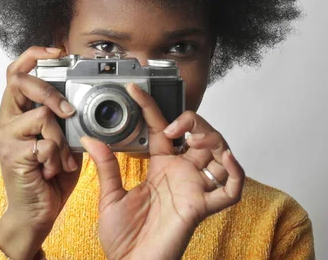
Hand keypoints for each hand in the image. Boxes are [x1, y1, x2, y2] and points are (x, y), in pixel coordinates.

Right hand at [0, 46, 81, 259]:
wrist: (35, 212)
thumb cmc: (48, 175)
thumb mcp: (61, 139)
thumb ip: (64, 119)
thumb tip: (80, 100)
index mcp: (16, 112)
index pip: (16, 72)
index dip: (34, 55)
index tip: (56, 50)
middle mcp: (5, 120)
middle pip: (21, 82)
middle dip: (50, 92)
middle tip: (68, 111)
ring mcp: (5, 137)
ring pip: (42, 115)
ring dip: (61, 139)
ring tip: (61, 159)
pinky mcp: (12, 154)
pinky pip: (46, 143)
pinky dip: (58, 158)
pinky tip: (53, 171)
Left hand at [81, 83, 244, 259]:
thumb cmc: (123, 237)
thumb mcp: (110, 195)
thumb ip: (106, 166)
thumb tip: (91, 139)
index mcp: (160, 167)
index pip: (161, 129)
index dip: (151, 108)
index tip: (135, 91)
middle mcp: (181, 174)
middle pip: (201, 136)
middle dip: (194, 122)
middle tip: (175, 126)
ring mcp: (194, 189)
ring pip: (221, 156)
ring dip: (215, 140)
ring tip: (194, 138)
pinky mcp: (201, 208)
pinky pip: (231, 191)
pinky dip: (237, 174)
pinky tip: (228, 158)